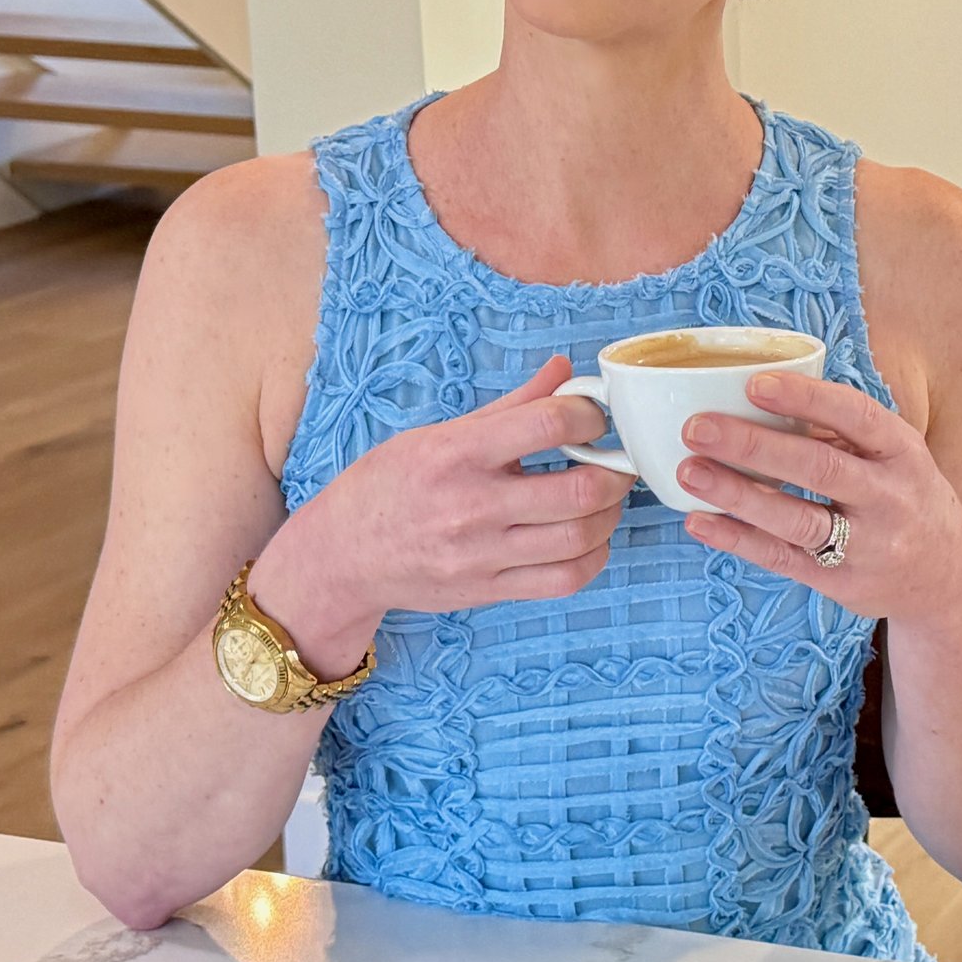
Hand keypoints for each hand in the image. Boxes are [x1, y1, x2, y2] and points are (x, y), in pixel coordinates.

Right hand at [248, 354, 633, 667]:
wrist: (343, 556)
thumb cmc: (390, 486)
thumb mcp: (439, 433)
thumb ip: (512, 407)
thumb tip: (565, 371)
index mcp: (458, 453)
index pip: (547, 424)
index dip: (589, 415)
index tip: (596, 416)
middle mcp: (471, 506)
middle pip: (579, 490)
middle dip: (616, 472)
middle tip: (619, 461)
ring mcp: (482, 555)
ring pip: (580, 538)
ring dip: (609, 515)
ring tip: (605, 498)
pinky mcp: (489, 590)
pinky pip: (565, 580)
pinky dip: (593, 558)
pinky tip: (589, 539)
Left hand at [673, 371, 961, 625]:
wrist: (947, 576)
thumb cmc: (903, 494)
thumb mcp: (894, 453)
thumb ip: (841, 428)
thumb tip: (759, 395)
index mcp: (902, 451)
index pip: (856, 416)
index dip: (805, 399)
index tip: (753, 383)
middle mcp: (889, 498)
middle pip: (819, 468)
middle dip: (754, 445)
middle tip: (698, 427)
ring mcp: (868, 545)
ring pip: (797, 519)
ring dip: (738, 495)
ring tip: (689, 472)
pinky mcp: (842, 583)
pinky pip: (783, 559)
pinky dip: (738, 540)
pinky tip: (700, 521)